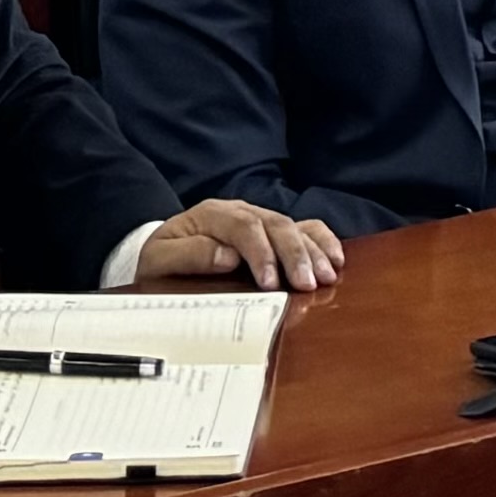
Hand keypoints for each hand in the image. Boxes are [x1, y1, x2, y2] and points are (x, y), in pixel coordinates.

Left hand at [136, 198, 343, 291]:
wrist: (161, 253)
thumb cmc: (160, 261)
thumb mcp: (159, 261)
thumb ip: (189, 255)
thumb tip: (227, 256)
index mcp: (212, 216)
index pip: (244, 227)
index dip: (261, 254)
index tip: (271, 284)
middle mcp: (240, 211)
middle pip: (275, 224)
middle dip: (294, 254)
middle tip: (308, 284)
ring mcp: (259, 218)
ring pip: (294, 225)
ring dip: (313, 250)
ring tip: (327, 276)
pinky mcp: (272, 231)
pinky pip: (304, 227)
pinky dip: (322, 240)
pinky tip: (336, 259)